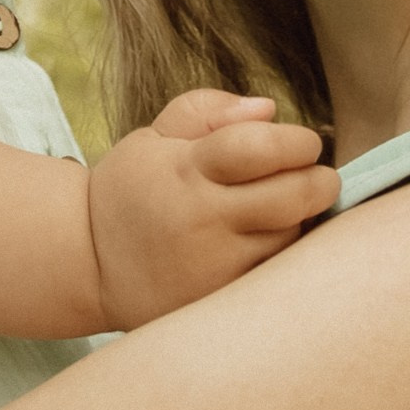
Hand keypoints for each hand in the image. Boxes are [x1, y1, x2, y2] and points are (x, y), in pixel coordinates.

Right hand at [88, 89, 338, 329]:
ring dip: (302, 220)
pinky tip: (267, 244)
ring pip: (292, 238)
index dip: (297, 142)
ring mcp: (216, 266)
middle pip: (295, 196)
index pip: (261, 147)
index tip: (302, 144)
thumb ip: (207, 112)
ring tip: (281, 210)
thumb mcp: (152, 137)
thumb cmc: (132, 191)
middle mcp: (204, 220)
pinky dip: (284, 257)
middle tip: (315, 176)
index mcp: (187, 170)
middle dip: (320, 180)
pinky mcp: (222, 300)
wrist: (89, 265)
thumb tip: (268, 109)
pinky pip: (276, 275)